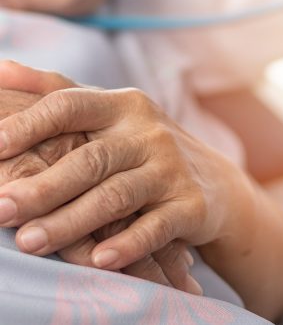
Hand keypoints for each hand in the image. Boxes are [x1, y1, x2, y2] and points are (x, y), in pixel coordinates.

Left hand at [0, 62, 282, 320]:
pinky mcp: (191, 205)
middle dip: (44, 187)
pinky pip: (157, 227)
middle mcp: (150, 133)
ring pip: (118, 195)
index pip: (72, 105)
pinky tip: (99, 261)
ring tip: (30, 242)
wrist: (213, 179)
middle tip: (1, 209)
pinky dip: (128, 244)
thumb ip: (60, 92)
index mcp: (125, 106)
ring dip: (73, 221)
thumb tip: (1, 68)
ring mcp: (173, 169)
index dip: (30, 123)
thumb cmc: (146, 146)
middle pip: (91, 159)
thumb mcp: (112, 113)